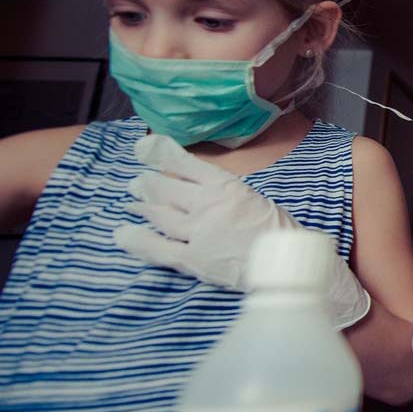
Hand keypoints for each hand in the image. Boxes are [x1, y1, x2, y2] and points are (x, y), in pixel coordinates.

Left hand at [114, 134, 370, 328]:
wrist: (289, 264)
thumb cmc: (277, 231)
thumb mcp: (252, 198)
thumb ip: (222, 193)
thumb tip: (195, 189)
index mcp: (227, 186)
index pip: (186, 164)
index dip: (161, 154)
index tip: (143, 147)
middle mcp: (208, 204)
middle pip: (166, 190)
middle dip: (148, 185)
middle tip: (137, 184)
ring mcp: (199, 232)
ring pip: (160, 215)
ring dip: (143, 207)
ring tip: (134, 202)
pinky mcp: (194, 259)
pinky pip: (158, 248)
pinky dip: (137, 241)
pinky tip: (123, 235)